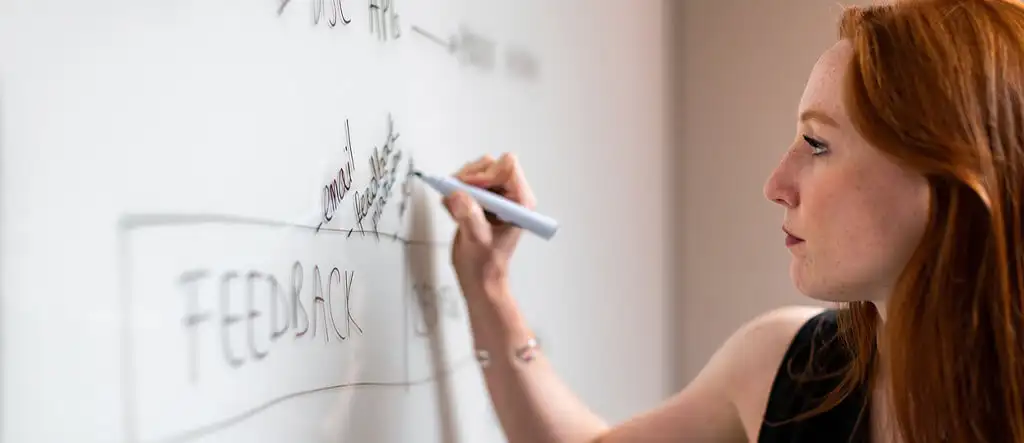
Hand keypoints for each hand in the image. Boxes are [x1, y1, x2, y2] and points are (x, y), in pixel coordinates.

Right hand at [442, 153, 536, 296]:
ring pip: (476, 171)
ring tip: (454, 205)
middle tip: (457, 194)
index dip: (486, 174)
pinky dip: (454, 191)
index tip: (469, 190)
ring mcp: (495, 196)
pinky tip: (452, 209)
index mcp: (520, 202)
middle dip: (470, 177)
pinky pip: (466, 182)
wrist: (479, 278)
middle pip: (490, 164)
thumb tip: (457, 194)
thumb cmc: (486, 265)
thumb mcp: (477, 241)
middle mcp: (510, 196)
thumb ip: (469, 217)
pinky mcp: (481, 199)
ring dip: (460, 184)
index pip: (507, 167)